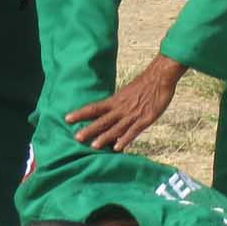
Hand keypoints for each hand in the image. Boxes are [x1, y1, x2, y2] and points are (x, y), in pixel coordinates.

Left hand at [66, 53, 187, 149]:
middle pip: (103, 120)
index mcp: (115, 100)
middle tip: (76, 138)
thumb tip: (105, 114)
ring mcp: (133, 114)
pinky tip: (118, 148)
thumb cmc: (143, 85)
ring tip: (94, 146)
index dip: (80, 113)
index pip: (94, 107)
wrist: (160, 77)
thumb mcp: (125, 93)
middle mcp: (121, 108)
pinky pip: (134, 131)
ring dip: (105, 137)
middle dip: (90, 129)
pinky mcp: (145, 119)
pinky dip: (125, 139)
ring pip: (116, 127)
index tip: (67, 118)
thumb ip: (116, 104)